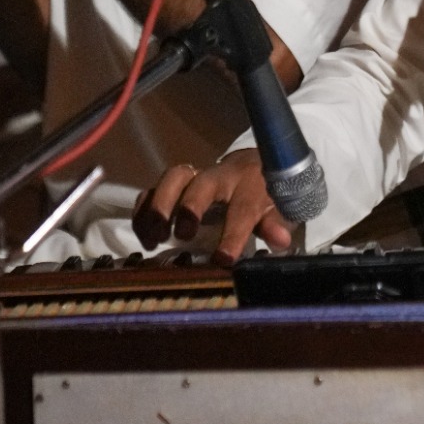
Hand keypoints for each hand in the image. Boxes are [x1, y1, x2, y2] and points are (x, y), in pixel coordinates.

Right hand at [134, 149, 294, 264]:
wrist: (254, 164)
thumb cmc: (265, 192)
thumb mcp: (278, 207)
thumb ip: (276, 223)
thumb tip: (280, 240)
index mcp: (251, 185)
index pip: (243, 209)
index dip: (233, 235)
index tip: (222, 259)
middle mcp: (221, 176)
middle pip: (202, 184)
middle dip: (189, 207)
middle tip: (180, 235)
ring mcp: (196, 177)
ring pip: (173, 179)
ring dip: (158, 207)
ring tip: (153, 238)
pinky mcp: (176, 183)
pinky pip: (154, 188)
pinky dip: (144, 209)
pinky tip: (143, 234)